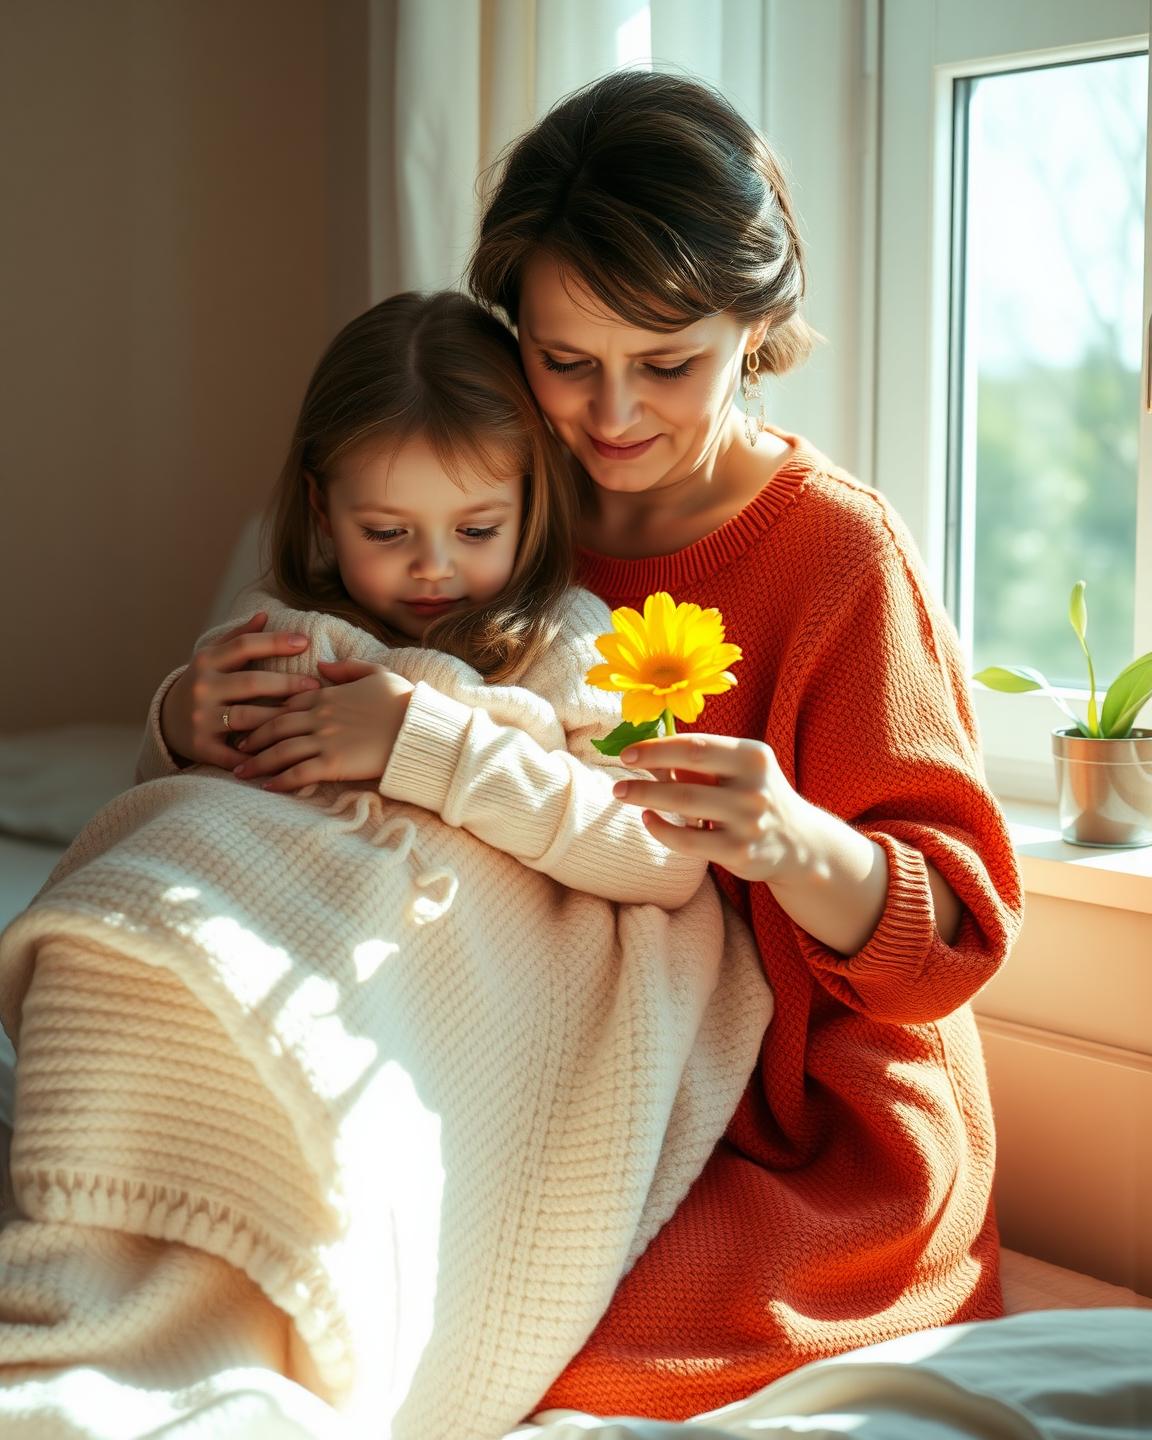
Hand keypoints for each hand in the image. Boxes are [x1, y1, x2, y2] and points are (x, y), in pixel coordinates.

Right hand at [159, 612, 321, 768]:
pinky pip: (235, 754)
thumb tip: (265, 615)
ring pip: (246, 719)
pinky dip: (258, 757)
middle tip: (316, 687)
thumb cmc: (203, 684)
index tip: (305, 642)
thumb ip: (238, 638)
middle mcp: (202, 688)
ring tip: (306, 717)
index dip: (274, 642)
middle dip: (286, 684)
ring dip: (279, 719)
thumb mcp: (213, 658)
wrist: (167, 721)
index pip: (243, 646)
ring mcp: (201, 718)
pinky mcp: (202, 747)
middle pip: (251, 683)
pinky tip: (285, 754)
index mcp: (207, 661)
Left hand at [231, 658, 413, 791]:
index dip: (267, 712)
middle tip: (235, 747)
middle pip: (275, 725)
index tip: (253, 721)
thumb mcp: (378, 673)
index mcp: (328, 694)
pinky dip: (280, 781)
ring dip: (257, 762)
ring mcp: (325, 740)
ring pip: (280, 750)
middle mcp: (320, 716)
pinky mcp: (334, 763)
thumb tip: (321, 665)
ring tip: (240, 772)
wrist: (420, 728)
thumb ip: (347, 668)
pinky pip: (298, 772)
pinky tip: (267, 787)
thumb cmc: (404, 702)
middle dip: (251, 737)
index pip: (288, 701)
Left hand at [611, 733, 816, 885]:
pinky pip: (688, 841)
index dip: (657, 748)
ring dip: (646, 797)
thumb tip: (647, 754)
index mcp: (753, 756)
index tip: (627, 752)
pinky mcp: (739, 852)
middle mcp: (754, 787)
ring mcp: (748, 821)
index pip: (696, 746)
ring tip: (622, 793)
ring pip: (684, 806)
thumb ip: (700, 762)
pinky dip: (662, 829)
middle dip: (646, 774)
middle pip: (687, 774)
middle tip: (618, 776)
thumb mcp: (739, 770)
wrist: (800, 843)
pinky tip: (649, 820)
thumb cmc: (755, 796)